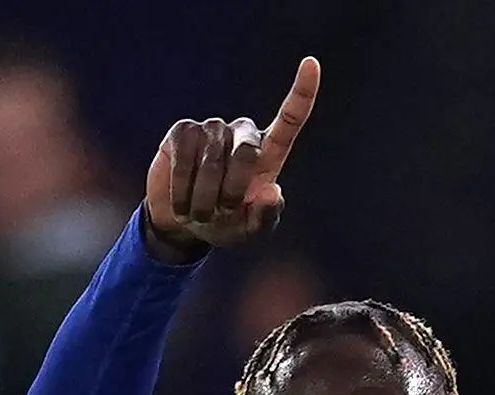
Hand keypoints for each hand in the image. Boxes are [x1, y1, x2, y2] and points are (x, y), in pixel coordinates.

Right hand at [141, 56, 319, 261]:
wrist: (182, 223)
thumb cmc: (224, 223)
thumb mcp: (249, 230)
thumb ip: (265, 217)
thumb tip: (273, 192)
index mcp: (268, 154)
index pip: (290, 120)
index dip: (302, 93)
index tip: (312, 64)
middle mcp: (242, 134)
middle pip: (247, 151)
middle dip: (233, 191)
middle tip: (220, 213)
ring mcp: (211, 128)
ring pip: (212, 162)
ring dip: (204, 198)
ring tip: (199, 210)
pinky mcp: (183, 131)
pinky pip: (185, 160)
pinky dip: (183, 189)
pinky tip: (182, 199)